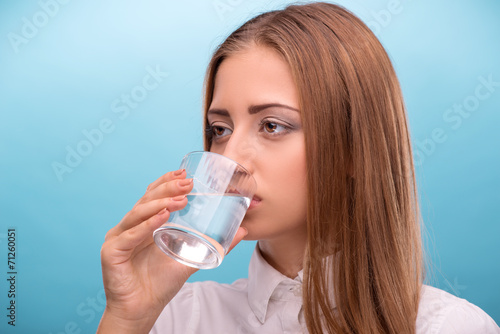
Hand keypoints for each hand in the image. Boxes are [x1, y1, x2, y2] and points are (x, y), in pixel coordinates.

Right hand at [97, 169, 246, 332]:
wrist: (143, 309)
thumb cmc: (161, 283)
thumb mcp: (191, 259)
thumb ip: (213, 245)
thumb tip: (241, 231)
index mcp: (144, 223)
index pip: (153, 196)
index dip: (166, 182)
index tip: (184, 172)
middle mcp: (130, 226)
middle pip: (146, 200)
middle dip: (167, 188)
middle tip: (187, 183)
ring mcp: (119, 237)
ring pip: (138, 213)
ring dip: (159, 204)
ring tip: (180, 198)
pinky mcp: (111, 251)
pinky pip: (130, 235)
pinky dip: (146, 226)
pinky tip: (161, 218)